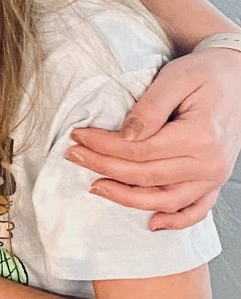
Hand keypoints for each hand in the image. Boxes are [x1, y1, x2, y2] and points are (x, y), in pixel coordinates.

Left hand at [65, 47, 240, 230]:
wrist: (237, 79)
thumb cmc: (205, 75)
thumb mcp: (176, 78)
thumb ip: (150, 107)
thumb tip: (125, 135)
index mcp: (200, 136)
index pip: (140, 150)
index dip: (104, 146)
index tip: (78, 136)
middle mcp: (210, 163)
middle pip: (146, 175)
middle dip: (104, 167)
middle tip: (74, 156)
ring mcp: (214, 176)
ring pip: (166, 200)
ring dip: (127, 198)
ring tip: (96, 187)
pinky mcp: (214, 181)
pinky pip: (196, 210)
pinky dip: (175, 221)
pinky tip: (151, 223)